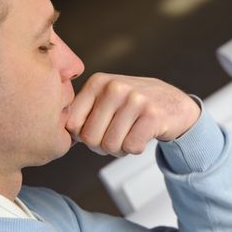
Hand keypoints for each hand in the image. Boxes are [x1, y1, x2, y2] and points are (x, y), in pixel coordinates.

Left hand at [65, 73, 200, 156]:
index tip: (98, 132)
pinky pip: (131, 147)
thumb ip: (84, 111)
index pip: (73, 124)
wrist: (176, 104)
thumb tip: (55, 135)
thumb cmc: (137, 105)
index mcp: (98, 82)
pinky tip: (143, 136)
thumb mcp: (107, 98)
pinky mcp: (152, 115)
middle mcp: (115, 88)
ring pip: (111, 145)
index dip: (83, 137)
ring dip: (120, 149)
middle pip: (91, 139)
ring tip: (130, 135)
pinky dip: (136, 149)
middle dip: (102, 146)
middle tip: (117, 137)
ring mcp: (135, 100)